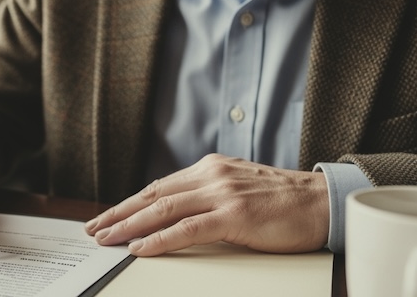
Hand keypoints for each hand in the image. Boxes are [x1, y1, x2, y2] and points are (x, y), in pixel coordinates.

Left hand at [84, 154, 328, 255]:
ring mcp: (222, 193)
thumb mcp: (239, 189)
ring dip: (128, 226)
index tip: (107, 216)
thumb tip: (176, 214)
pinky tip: (139, 248)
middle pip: (153, 195)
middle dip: (118, 213)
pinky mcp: (234, 214)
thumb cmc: (284, 202)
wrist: (323, 203)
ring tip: (106, 239)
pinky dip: (158, 239)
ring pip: (163, 209)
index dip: (129, 203)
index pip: (159, 187)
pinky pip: (186, 229)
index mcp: (210, 169)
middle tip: (93, 228)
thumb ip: (209, 196)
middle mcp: (211, 175)